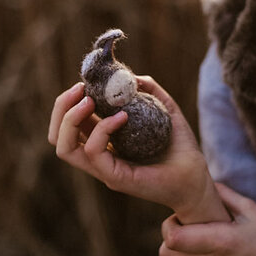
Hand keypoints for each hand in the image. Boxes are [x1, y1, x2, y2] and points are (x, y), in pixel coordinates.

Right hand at [48, 77, 230, 223]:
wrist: (197, 177)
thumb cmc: (180, 147)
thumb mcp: (165, 110)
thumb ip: (149, 91)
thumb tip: (131, 77)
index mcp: (103, 142)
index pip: (69, 126)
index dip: (69, 102)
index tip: (85, 83)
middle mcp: (98, 157)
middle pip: (57, 136)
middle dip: (62, 108)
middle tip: (81, 89)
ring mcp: (105, 169)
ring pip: (65, 147)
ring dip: (72, 118)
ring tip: (90, 100)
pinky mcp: (116, 178)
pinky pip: (94, 153)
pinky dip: (102, 129)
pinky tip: (122, 116)